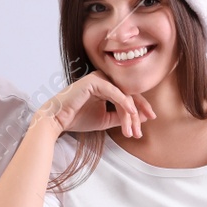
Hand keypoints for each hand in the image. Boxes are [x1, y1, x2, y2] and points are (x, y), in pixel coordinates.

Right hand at [33, 72, 156, 138]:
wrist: (57, 120)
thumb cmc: (78, 118)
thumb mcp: (105, 119)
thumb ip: (122, 116)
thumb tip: (142, 117)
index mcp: (106, 85)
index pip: (129, 94)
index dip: (141, 107)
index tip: (150, 119)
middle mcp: (103, 78)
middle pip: (129, 93)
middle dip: (139, 111)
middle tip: (145, 126)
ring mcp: (99, 77)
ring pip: (123, 95)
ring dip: (130, 114)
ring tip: (133, 130)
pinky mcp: (94, 80)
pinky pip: (115, 91)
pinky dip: (124, 102)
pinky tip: (131, 113)